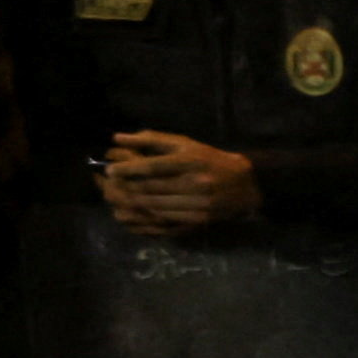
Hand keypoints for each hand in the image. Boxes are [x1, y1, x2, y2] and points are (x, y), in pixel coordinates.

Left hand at [100, 133, 262, 231]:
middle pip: (150, 187)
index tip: (109, 170)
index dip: (127, 169)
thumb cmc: (210, 159)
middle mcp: (194, 182)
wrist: (247, 184)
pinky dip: (149, 213)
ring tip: (122, 196)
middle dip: (126, 186)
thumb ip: (152, 139)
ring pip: (155, 205)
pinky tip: (141, 207)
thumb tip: (117, 138)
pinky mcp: (199, 218)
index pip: (151, 166)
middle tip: (111, 185)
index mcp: (190, 161)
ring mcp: (198, 203)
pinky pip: (166, 218)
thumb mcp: (185, 144)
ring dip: (134, 201)